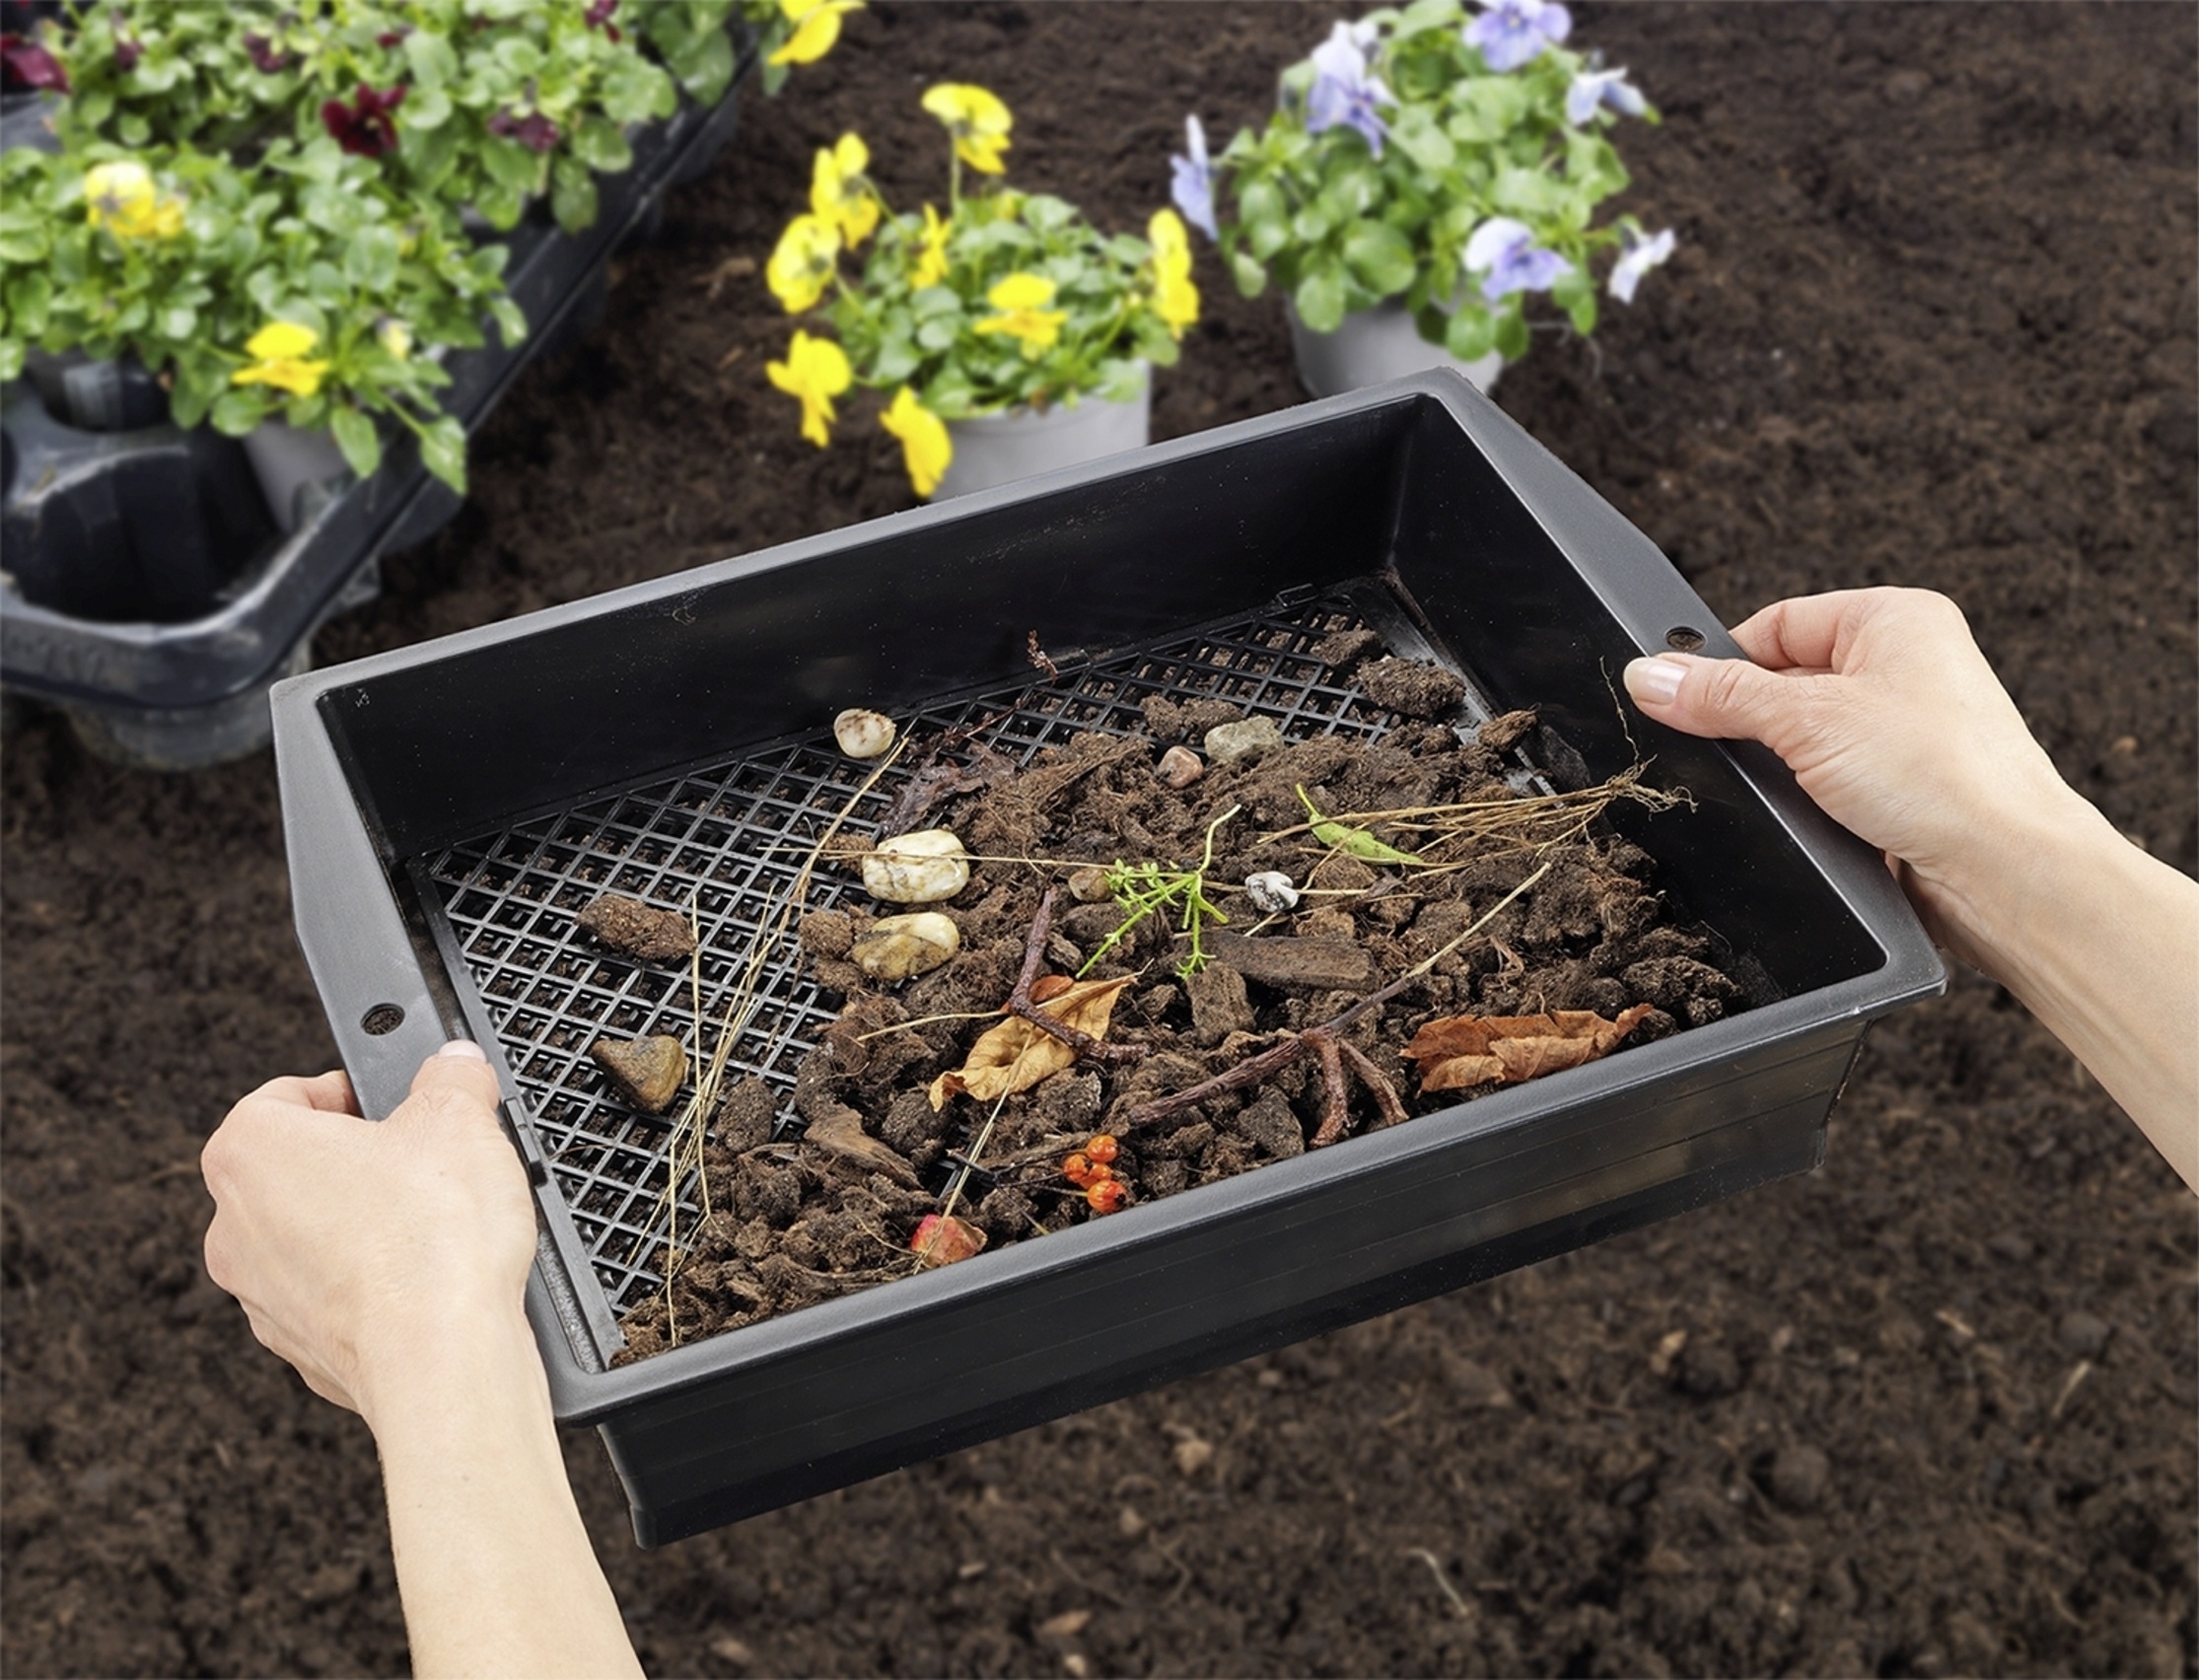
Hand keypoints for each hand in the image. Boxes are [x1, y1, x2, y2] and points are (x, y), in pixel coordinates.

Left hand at [201, 1042, 536, 1430]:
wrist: (442, 1359)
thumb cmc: (430, 1244)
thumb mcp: (460, 1118)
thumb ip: (453, 1076)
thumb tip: (456, 1065)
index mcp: (251, 1152)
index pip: (285, 1095)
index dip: (348, 1091)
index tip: (392, 1103)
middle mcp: (235, 1226)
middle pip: (297, 1169)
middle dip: (360, 1162)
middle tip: (423, 1162)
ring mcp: (261, 1295)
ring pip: (313, 1237)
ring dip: (365, 1225)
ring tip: (433, 1224)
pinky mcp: (300, 1348)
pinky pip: (335, 1297)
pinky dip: (375, 1285)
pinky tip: (428, 1280)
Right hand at [1621, 587, 2089, 965]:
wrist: (2005, 871)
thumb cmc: (1945, 776)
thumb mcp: (1806, 719)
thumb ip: (1719, 695)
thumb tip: (1650, 675)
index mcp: (1894, 619)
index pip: (1778, 622)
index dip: (1726, 658)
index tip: (1678, 693)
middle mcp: (1906, 666)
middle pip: (1784, 679)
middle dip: (1749, 716)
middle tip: (1719, 744)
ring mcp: (1905, 729)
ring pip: (1801, 736)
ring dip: (1778, 763)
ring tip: (1778, 784)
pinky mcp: (1899, 788)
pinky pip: (1824, 780)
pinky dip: (1803, 797)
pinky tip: (1802, 813)